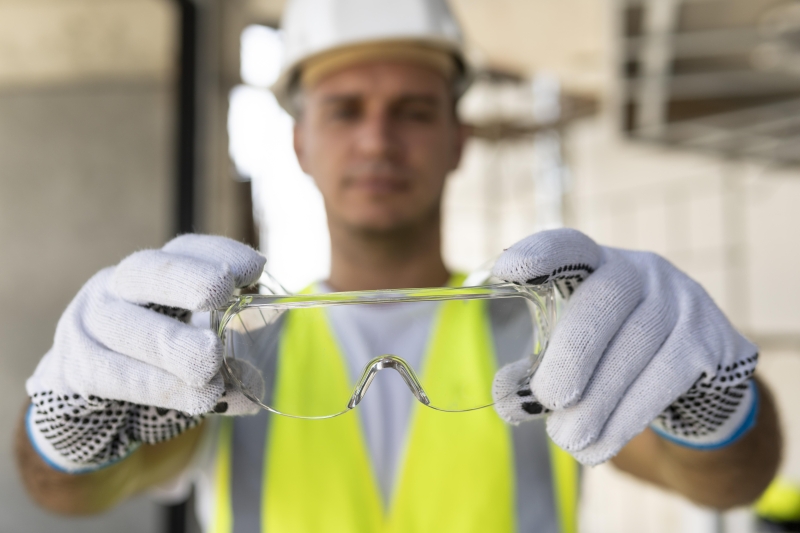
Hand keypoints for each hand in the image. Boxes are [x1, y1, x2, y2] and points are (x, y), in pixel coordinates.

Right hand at [25, 235, 265, 471]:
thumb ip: (223, 356)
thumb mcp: (193, 345)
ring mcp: (92, 322)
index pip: (184, 249)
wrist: (90, 396)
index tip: (255, 269)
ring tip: (211, 369)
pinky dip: (163, 387)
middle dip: (188, 280)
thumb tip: (255, 385)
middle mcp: (118, 286)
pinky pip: (118, 374)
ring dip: (175, 349)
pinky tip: (198, 399)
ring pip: (128, 326)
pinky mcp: (78, 365)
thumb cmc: (155, 362)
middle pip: (146, 272)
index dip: (219, 253)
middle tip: (222, 292)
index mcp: (156, 273)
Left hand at [491, 229, 758, 464]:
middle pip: (604, 299)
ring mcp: (681, 302)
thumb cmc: (614, 355)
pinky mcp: (710, 341)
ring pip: (636, 346)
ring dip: (597, 401)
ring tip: (566, 438)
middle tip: (546, 399)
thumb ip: (540, 366)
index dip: (539, 254)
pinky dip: (625, 419)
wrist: (696, 379)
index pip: (569, 246)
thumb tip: (507, 400)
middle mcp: (641, 272)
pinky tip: (598, 447)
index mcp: (597, 264)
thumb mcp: (577, 346)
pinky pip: (664, 379)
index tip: (505, 271)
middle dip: (572, 354)